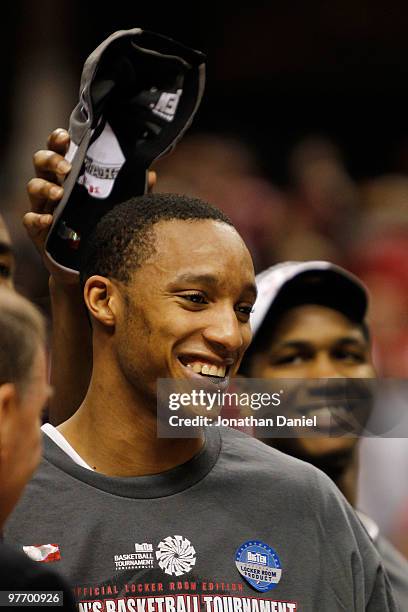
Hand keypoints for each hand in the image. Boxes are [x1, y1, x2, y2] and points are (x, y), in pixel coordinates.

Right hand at [24, 128, 157, 283]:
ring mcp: (44, 208)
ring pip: (33, 187)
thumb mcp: (120, 208)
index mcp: (72, 177)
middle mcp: (54, 188)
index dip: (58, 140)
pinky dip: (36, 218)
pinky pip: (30, 220)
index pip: (61, 151)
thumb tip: (151, 175)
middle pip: (41, 162)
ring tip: (59, 193)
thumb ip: (133, 192)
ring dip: (44, 187)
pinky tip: (48, 219)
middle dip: (50, 159)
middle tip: (66, 168)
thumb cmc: (103, 228)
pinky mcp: (39, 231)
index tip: (65, 136)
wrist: (90, 267)